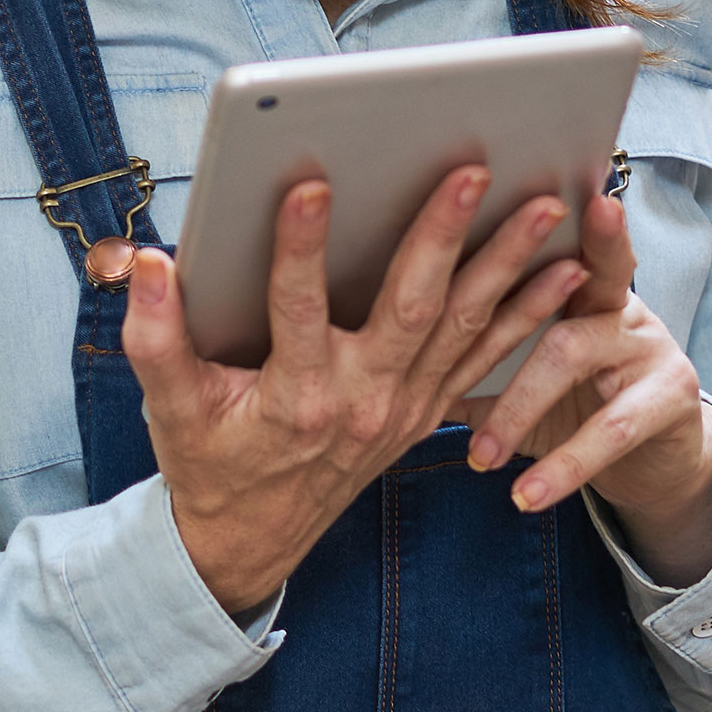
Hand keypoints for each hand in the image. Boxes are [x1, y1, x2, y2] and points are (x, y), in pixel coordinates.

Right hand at [125, 168, 587, 615]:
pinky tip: (563, 268)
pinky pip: (484, 355)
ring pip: (463, 325)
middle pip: (410, 308)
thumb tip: (148, 263)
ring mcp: (403, 406)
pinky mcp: (425, 409)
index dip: (300, 246)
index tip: (307, 183)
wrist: (254, 539)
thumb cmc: (208, 460)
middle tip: (473, 172)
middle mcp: (361, 400)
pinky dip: (527, 311)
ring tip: (544, 204)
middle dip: (443, 235)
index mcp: (294, 395)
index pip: (297, 308)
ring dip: (507, 263)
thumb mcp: (168, 406)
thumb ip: (153, 334)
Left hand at [461, 191, 711, 587]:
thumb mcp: (518, 376)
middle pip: (576, 272)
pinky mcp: (669, 401)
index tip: (526, 185)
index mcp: (576, 284)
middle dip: (539, 273)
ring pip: (569, 354)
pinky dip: (562, 465)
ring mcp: (648, 346)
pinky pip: (610, 431)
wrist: (657, 463)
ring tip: (480, 454)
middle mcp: (617, 301)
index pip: (553, 236)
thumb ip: (464, 352)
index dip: (540, 212)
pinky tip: (526, 494)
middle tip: (495, 282)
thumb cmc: (573, 404)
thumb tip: (368, 340)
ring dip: (517, 407)